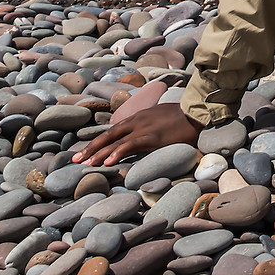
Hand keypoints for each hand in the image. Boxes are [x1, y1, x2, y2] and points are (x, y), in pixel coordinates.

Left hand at [77, 103, 200, 167]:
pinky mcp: (152, 137)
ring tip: (85, 164)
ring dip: (98, 154)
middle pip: (108, 136)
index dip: (99, 141)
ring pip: (115, 142)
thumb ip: (151, 126)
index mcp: (138, 117)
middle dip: (91, 148)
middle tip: (76, 159)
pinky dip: (117, 153)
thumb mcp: (162, 117)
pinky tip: (107, 163)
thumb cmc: (184, 116)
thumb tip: (148, 136)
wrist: (198, 111)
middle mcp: (137, 121)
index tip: (86, 151)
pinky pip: (130, 146)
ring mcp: (143, 129)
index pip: (113, 130)